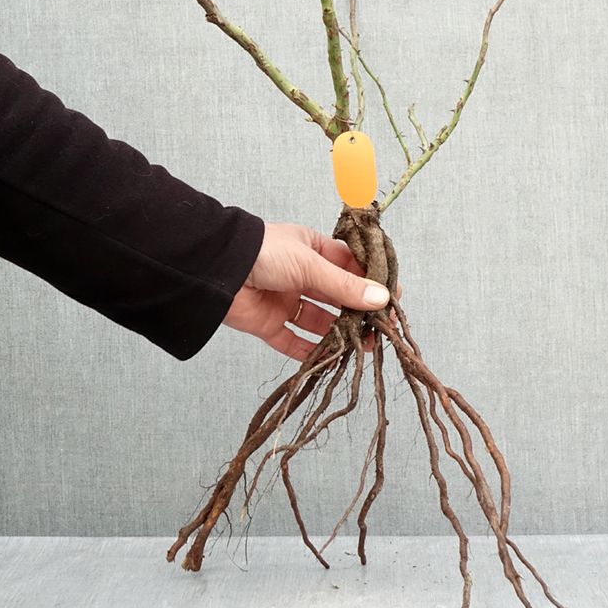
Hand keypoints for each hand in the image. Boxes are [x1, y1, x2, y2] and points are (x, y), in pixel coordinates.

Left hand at [222, 221, 400, 360]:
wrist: (215, 269)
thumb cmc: (263, 252)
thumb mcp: (310, 264)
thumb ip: (344, 285)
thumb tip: (381, 299)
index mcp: (312, 249)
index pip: (350, 266)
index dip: (371, 281)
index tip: (392, 297)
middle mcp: (300, 274)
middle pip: (337, 296)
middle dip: (359, 311)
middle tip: (381, 328)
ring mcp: (285, 299)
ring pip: (319, 320)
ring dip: (341, 332)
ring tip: (365, 345)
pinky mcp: (269, 323)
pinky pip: (293, 341)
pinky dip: (311, 351)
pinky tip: (331, 358)